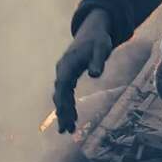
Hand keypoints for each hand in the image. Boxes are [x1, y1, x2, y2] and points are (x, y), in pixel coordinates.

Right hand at [53, 9, 112, 132]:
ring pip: (61, 96)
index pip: (62, 85)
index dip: (63, 101)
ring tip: (68, 129)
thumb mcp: (101, 48)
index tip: (65, 115)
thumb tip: (95, 75)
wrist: (93, 31)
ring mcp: (64, 73)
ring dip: (63, 112)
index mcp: (68, 64)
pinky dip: (67, 105)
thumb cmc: (98, 40)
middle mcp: (62, 70)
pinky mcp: (68, 76)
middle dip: (62, 112)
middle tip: (65, 130)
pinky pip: (65, 93)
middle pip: (59, 94)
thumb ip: (98, 61)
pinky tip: (72, 118)